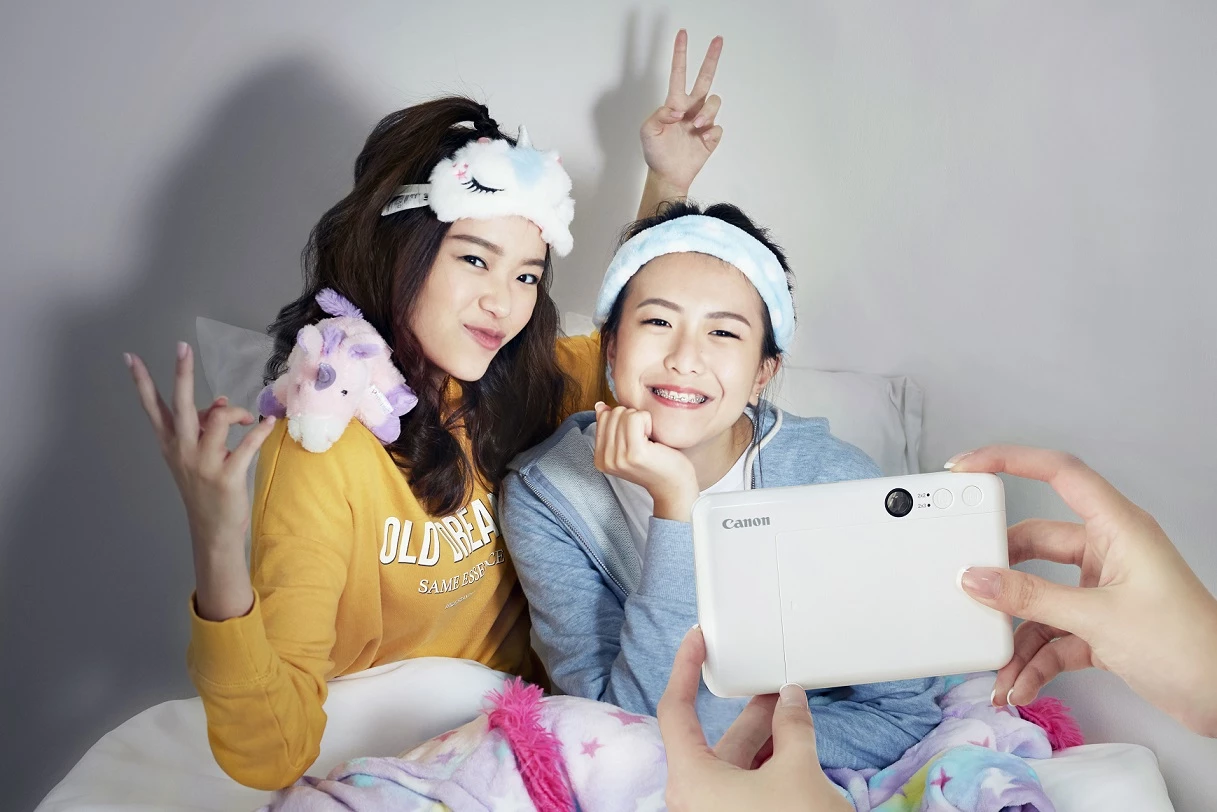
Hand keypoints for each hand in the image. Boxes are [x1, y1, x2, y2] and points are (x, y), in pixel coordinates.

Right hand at [126, 343, 277, 618]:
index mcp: (171, 444)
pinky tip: (268, 423)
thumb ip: (204, 428)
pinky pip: (246, 445)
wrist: (212, 530)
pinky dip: (259, 430)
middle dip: (182, 375)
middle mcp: (182, 450)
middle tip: (181, 347)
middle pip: (180, 405)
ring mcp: (203, 463)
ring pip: (215, 420)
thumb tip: (219, 400)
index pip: (153, 407)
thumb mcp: (197, 456)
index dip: (141, 382)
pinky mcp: (226, 476)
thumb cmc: (205, 488)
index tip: (129, 356)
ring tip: (247, 416)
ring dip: (233, 412)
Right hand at [593, 402, 697, 519]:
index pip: (603, 418)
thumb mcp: (628, 445)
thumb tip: (600, 406)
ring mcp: (618, 457)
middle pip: (614, 414)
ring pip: (625, 414)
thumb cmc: (656, 462)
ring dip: (642, 420)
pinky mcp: (635, 453)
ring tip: (649, 439)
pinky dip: (648, 421)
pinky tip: (653, 437)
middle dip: (632, 418)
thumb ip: (612, 427)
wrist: (673, 485)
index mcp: (600, 458)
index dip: (624, 420)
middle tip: (644, 438)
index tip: (636, 438)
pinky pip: (636, 418)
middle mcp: (606, 460)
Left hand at [640, 29, 723, 200]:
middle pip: (705, 77)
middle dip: (711, 58)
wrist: (668, 174)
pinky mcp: (712, 135)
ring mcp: (703, 121)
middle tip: (718, 39)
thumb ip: (659, 115)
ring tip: (695, 126)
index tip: (682, 35)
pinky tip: (701, 140)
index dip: (680, 54)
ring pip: (714, 102)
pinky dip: (710, 133)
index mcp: (675, 103)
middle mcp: (691, 108)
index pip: (679, 74)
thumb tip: (677, 109)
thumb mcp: (648, 131)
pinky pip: (718, 127)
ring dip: (706, 112)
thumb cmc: (656, 152)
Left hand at [659, 627, 852, 811]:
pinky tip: (794, 750)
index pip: (676, 709)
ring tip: (793, 714)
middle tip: (774, 685)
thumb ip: (792, 727)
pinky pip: (746, 787)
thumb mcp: (799, 772)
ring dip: (766, 740)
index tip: (695, 641)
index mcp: (692, 778)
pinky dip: (769, 767)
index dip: (684, 669)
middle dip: (750, 712)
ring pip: (736, 766)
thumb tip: (790, 698)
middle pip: (717, 739)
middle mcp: (695, 798)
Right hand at [952, 445, 1216, 736]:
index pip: (1059, 473)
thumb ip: (1031, 598)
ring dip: (1017, 633)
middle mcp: (1109, 552)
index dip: (1010, 460)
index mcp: (1118, 528)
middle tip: (968, 582)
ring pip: (1040, 597)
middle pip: (1035, 544)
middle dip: (1001, 572)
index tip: (968, 468)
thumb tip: (978, 579)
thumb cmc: (1190, 646)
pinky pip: (1053, 634)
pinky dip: (1035, 659)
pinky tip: (1021, 683)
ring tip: (998, 662)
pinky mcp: (1102, 626)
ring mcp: (1104, 589)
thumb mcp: (1098, 618)